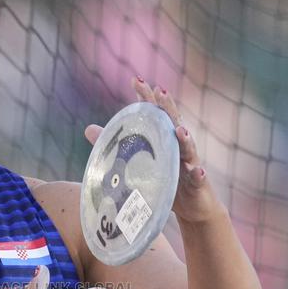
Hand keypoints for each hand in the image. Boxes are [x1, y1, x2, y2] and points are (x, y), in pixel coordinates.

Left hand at [83, 77, 226, 224]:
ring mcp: (191, 164)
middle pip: (173, 124)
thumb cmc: (166, 182)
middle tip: (160, 91)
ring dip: (186, 139)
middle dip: (167, 108)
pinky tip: (199, 170)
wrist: (193, 208)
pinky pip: (199, 178)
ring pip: (189, 149)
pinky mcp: (199, 184)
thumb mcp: (140, 165)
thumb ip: (117, 145)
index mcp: (164, 140)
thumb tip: (88, 129)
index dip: (146, 98)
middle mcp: (179, 148)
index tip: (136, 80)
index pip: (155, 115)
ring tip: (180, 130)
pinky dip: (199, 174)